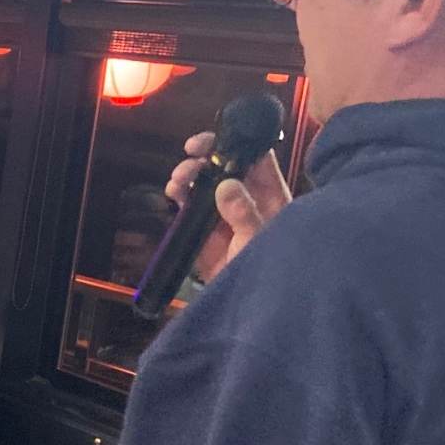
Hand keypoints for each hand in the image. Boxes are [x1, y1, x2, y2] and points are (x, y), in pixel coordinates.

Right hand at [166, 130, 290, 282]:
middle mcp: (246, 198)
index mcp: (271, 196)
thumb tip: (228, 186)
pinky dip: (179, 193)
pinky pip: (189, 202)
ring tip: (180, 178)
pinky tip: (174, 191)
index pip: (258, 158)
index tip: (221, 139)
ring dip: (190, 173)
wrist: (246, 305)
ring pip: (205, 180)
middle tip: (193, 150)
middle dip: (208, 153)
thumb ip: (245, 215)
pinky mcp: (203, 227)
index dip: (239, 142)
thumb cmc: (268, 273)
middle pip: (227, 164)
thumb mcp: (259, 242)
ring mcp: (223, 211)